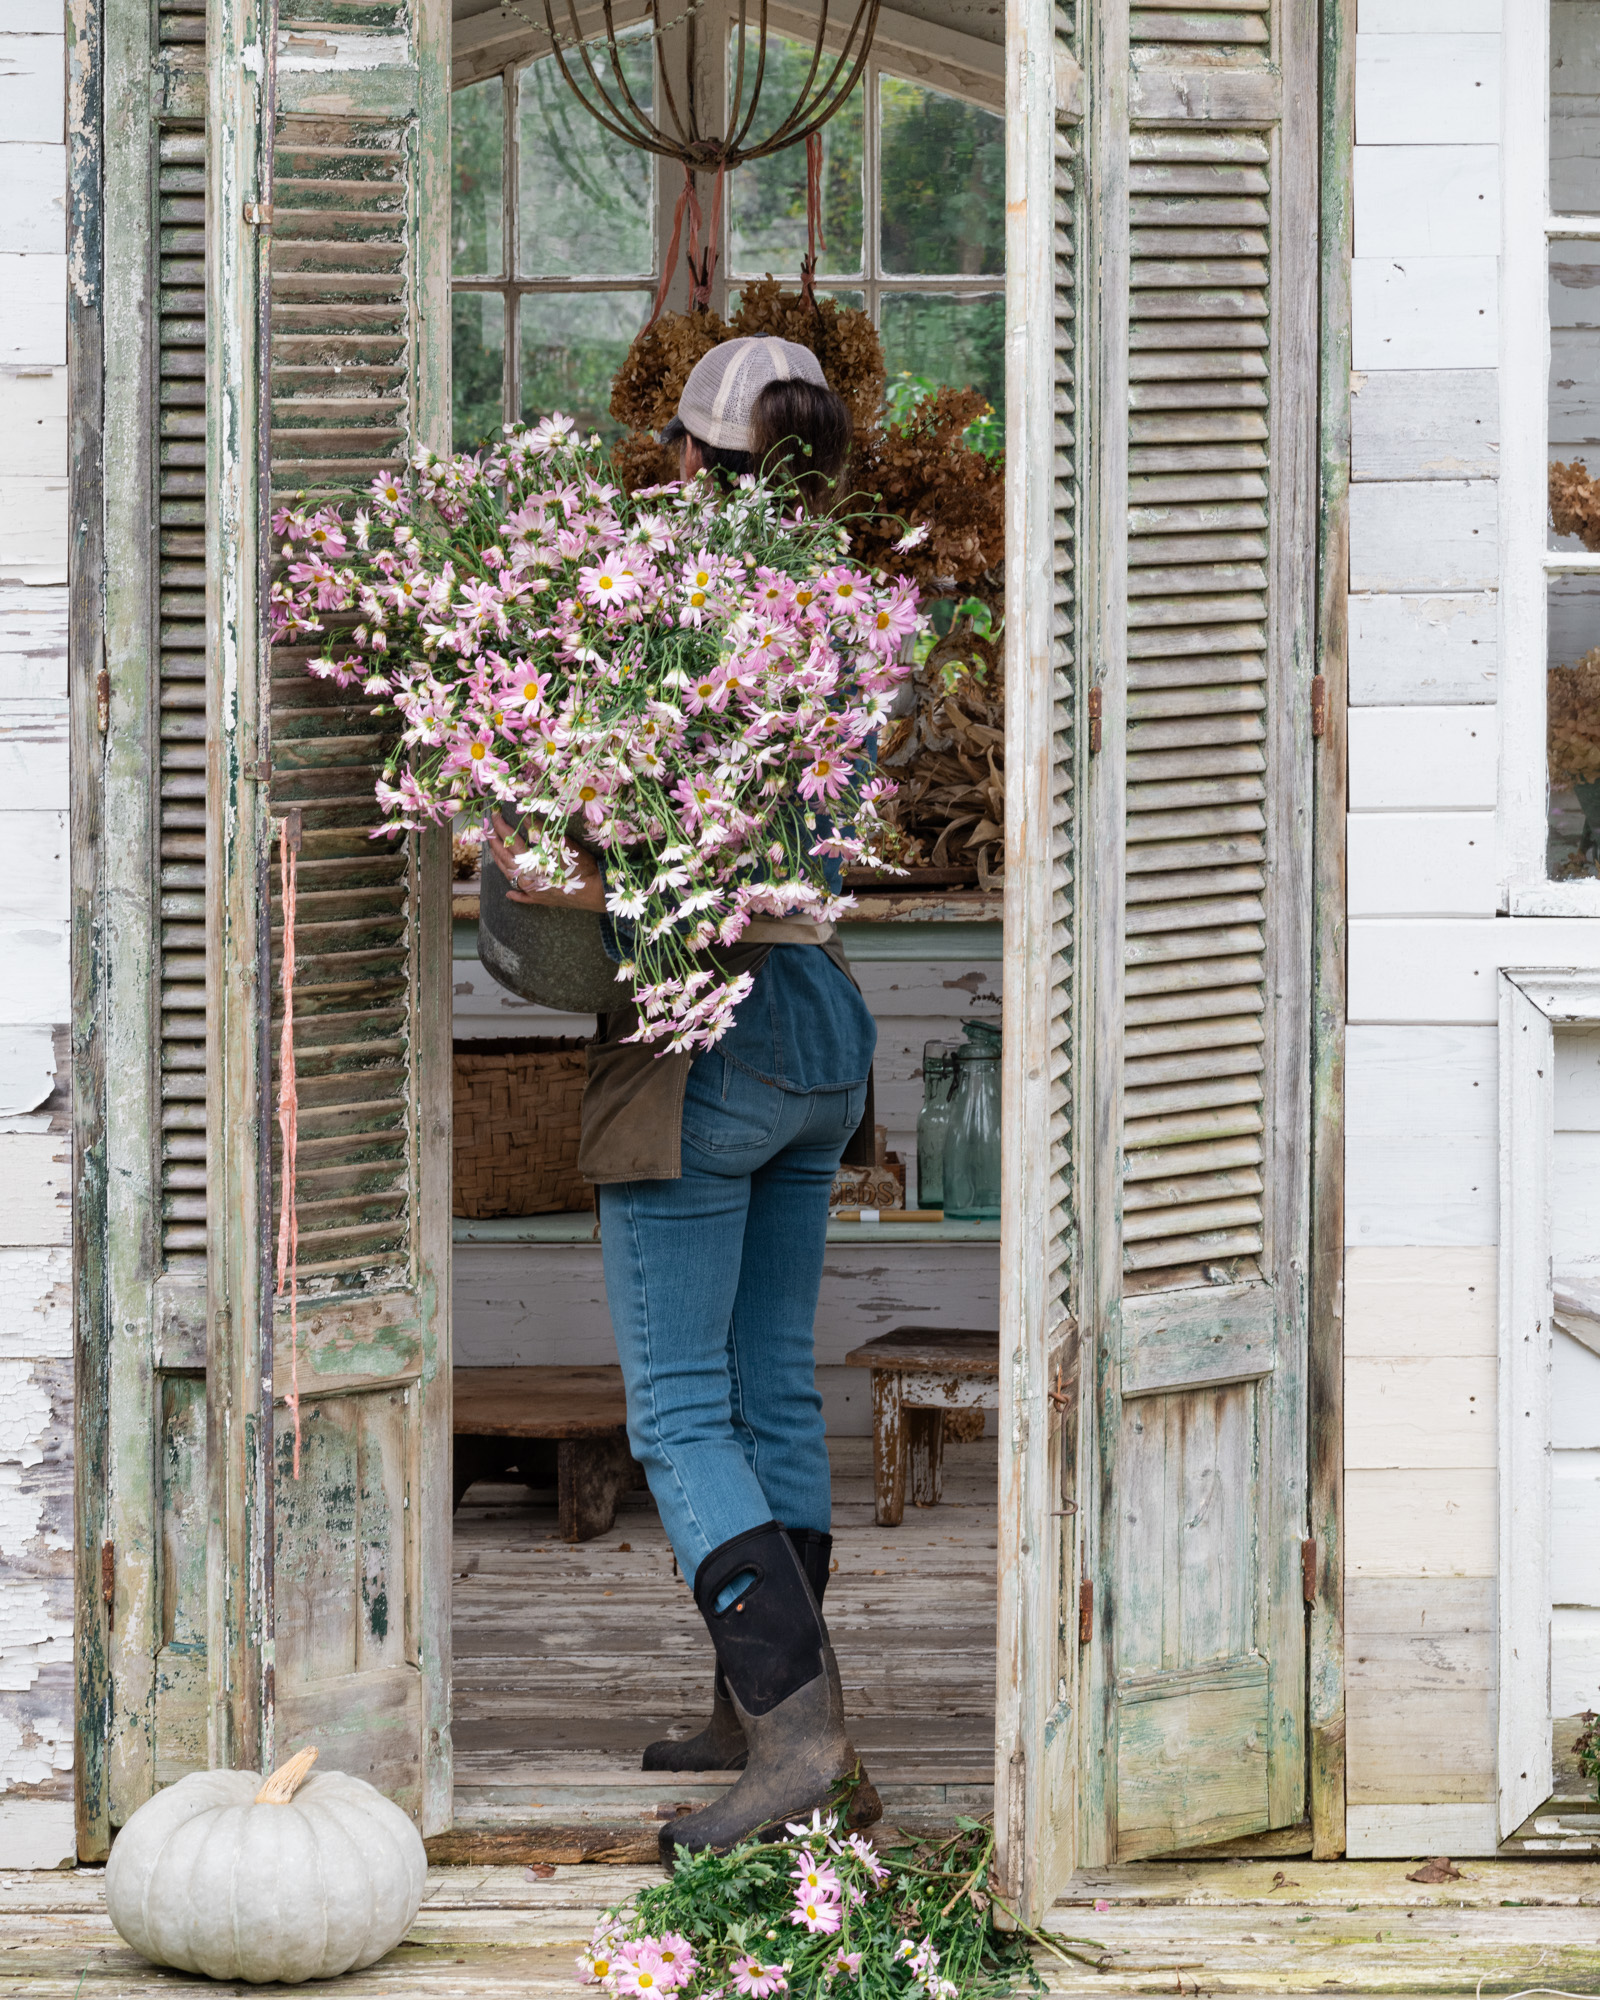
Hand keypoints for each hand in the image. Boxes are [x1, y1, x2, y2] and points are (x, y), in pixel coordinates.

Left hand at [485, 812, 605, 911]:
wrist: (594, 890)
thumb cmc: (579, 865)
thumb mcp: (561, 843)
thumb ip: (540, 830)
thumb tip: (524, 818)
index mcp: (529, 861)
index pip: (510, 840)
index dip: (501, 826)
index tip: (494, 815)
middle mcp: (525, 877)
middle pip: (504, 858)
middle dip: (494, 842)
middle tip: (487, 831)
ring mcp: (531, 890)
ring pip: (509, 875)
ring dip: (499, 862)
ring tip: (493, 852)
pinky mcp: (539, 899)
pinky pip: (523, 897)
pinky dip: (515, 894)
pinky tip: (509, 893)